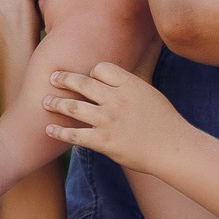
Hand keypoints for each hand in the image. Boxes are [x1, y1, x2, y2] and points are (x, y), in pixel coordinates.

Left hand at [43, 63, 187, 174]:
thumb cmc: (165, 122)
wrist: (173, 149)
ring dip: (56, 103)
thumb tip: (126, 69)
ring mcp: (108, 120)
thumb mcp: (151, 93)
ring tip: (45, 101)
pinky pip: (75, 135)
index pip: (101, 69)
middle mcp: (116, 99)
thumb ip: (132, 83)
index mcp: (130, 84)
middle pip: (82, 83)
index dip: (92, 73)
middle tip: (53, 77)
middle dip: (64, 78)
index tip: (87, 78)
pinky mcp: (103, 141)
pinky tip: (49, 130)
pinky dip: (59, 132)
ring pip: (74, 107)